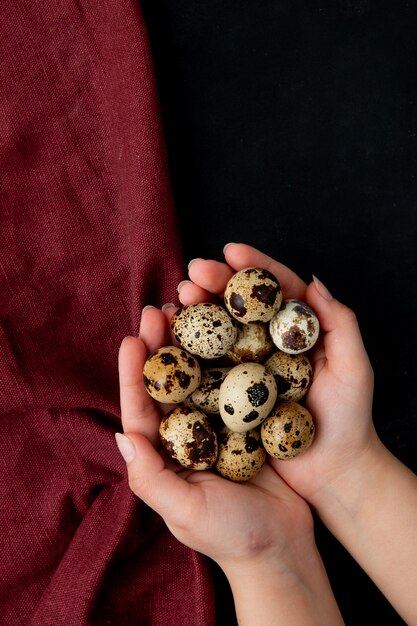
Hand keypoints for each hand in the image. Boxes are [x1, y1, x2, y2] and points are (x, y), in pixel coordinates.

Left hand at [117, 305, 312, 569]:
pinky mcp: (249, 419)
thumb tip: (123, 435)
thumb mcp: (186, 512)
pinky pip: (237, 380)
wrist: (285, 548)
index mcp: (166, 453)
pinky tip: (234, 327)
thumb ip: (151, 477)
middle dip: (162, 344)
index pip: (142, 408)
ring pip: (202, 374)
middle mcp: (189, 434)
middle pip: (171, 382)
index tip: (132, 339)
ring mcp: (219, 424)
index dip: (134, 373)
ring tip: (191, 307)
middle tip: (161, 308)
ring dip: (195, 341)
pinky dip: (233, 354)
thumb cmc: (231, 536)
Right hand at [178, 243, 376, 503]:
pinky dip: (189, 352)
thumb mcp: (354, 368)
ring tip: (177, 299)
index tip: (230, 250)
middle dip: (215, 284)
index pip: (274, 289)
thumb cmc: (349, 420)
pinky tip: (171, 338)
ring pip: (218, 333)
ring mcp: (248, 369)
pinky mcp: (232, 395)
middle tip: (193, 273)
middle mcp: (268, 345)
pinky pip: (207, 369)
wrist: (333, 473)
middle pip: (239, 306)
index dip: (253, 266)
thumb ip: (340, 323)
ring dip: (197, 313)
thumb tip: (313, 280)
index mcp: (297, 331)